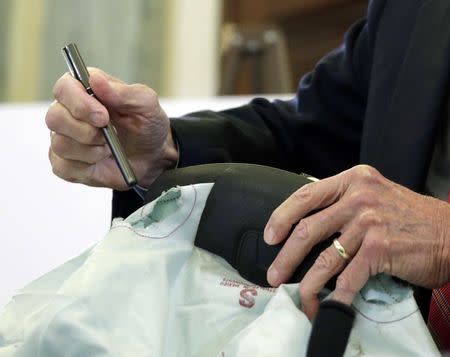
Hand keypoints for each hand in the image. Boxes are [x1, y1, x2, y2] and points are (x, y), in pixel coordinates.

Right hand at [46, 68, 178, 189]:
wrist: (152, 156)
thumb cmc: (146, 125)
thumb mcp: (145, 105)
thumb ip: (124, 92)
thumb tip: (96, 80)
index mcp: (85, 90)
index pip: (64, 88)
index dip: (79, 102)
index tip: (103, 116)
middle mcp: (68, 112)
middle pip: (54, 117)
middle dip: (85, 130)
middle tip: (108, 135)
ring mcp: (63, 138)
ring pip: (60, 144)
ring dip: (91, 150)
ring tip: (109, 148)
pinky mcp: (64, 163)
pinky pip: (63, 166)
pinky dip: (87, 166)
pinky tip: (100, 160)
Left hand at [264, 165, 449, 318]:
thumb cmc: (409, 216)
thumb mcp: (374, 195)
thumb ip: (343, 203)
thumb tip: (307, 227)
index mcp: (352, 181)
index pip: (306, 195)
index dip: (281, 216)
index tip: (269, 236)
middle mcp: (358, 197)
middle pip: (308, 228)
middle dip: (286, 255)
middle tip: (274, 274)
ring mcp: (369, 222)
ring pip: (325, 257)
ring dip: (308, 282)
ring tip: (299, 295)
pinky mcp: (381, 248)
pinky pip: (349, 277)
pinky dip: (338, 295)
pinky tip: (331, 304)